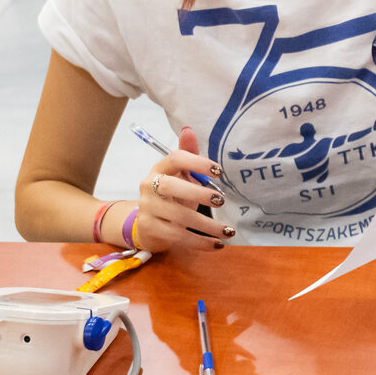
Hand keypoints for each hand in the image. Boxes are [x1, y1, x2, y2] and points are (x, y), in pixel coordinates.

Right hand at [136, 126, 233, 251]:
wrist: (149, 224)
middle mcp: (149, 186)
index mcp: (160, 168)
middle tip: (221, 201)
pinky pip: (178, 236)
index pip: (174, 158)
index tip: (219, 171)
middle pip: (171, 186)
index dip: (197, 162)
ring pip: (178, 216)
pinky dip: (200, 242)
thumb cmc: (172, 196)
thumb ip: (189, 156)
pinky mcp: (150, 229)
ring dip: (207, 225)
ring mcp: (147, 208)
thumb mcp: (181, 176)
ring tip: (228, 231)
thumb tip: (189, 130)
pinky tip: (216, 244)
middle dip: (198, 193)